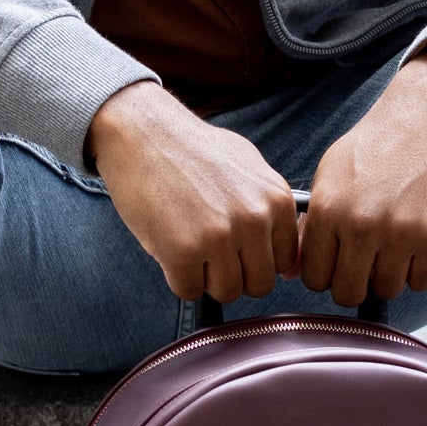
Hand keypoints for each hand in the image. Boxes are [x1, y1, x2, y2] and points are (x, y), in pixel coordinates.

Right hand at [88, 82, 299, 302]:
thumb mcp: (249, 165)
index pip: (283, 261)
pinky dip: (177, 277)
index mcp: (276, 200)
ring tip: (189, 244)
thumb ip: (269, 205)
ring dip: (206, 278)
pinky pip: (189, 291)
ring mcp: (219, 238)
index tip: (236, 248)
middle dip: (234, 274)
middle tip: (210, 252)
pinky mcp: (183, 252)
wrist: (143, 133)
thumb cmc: (192, 148)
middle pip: (259, 284)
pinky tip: (169, 246)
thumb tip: (283, 243)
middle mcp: (254, 220)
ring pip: (227, 292)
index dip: (256, 259)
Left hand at [300, 48, 426, 305]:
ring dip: (390, 274)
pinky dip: (420, 269)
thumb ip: (312, 225)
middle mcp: (361, 225)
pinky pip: (422, 282)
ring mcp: (401, 233)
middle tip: (368, 261)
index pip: (314, 277)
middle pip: (348, 293)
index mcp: (328, 210)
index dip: (327, 274)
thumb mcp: (330, 176)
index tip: (339, 264)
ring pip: (387, 290)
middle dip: (356, 282)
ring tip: (396, 243)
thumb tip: (292, 273)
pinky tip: (418, 242)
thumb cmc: (377, 145)